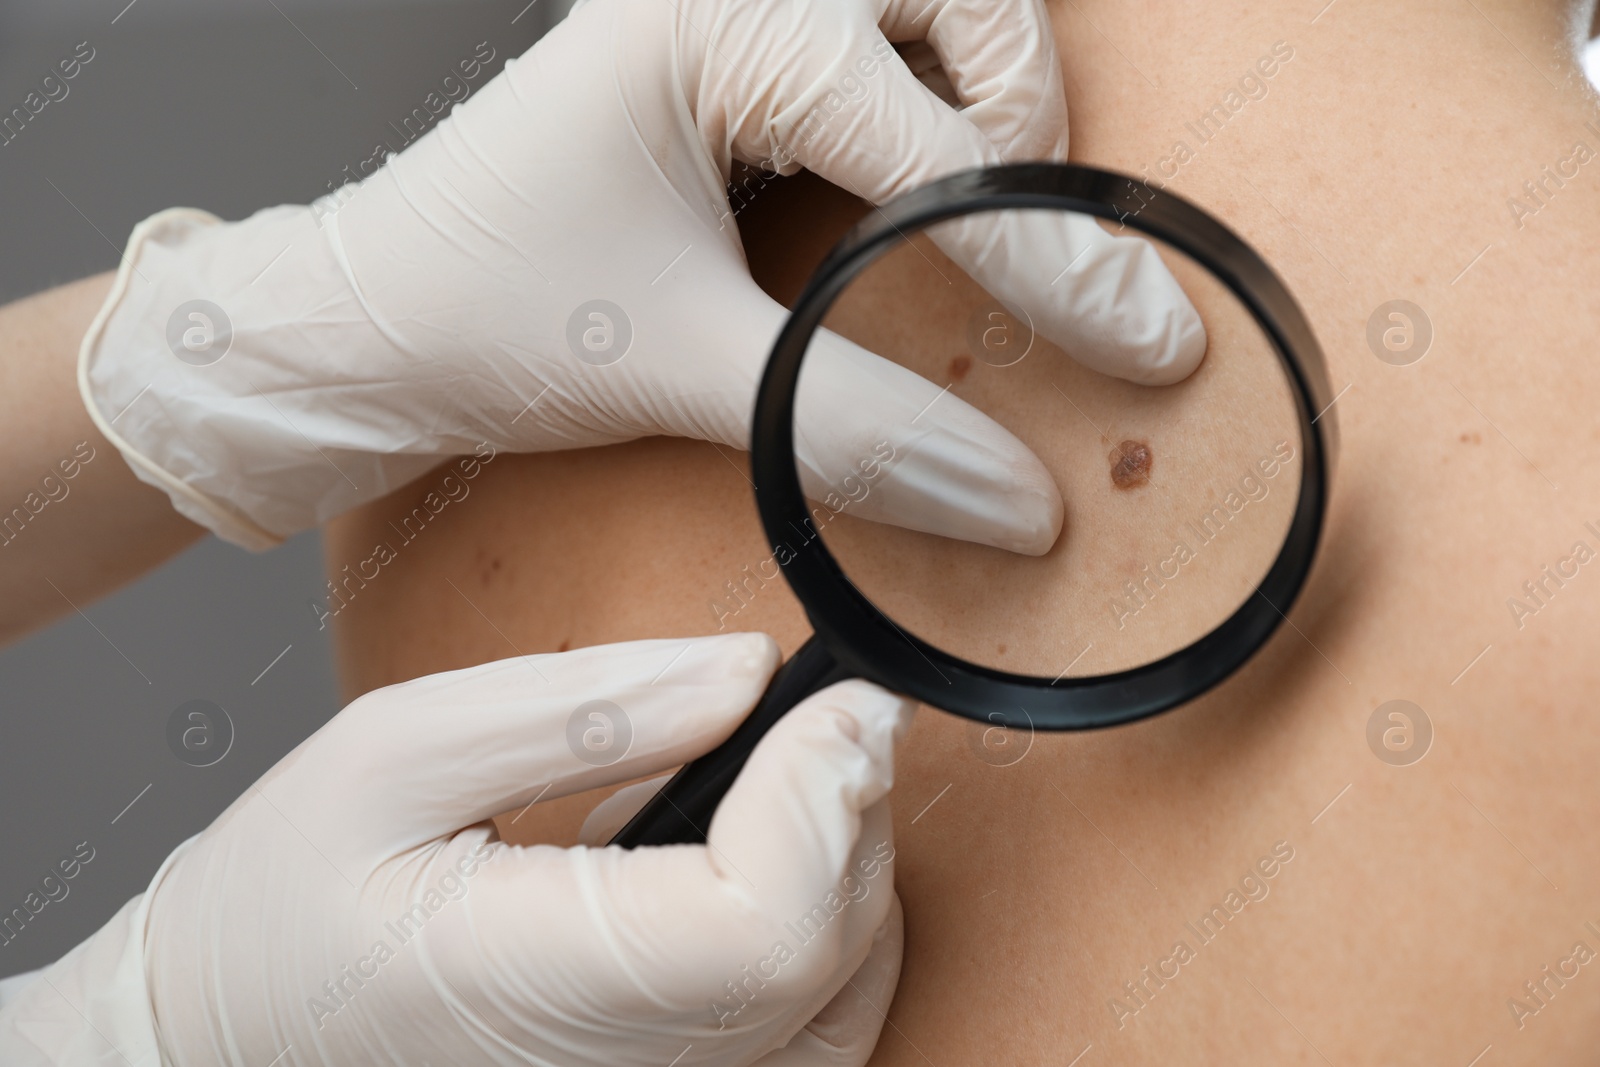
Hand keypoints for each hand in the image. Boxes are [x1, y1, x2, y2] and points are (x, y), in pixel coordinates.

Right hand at [0, 633, 914, 1065]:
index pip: (767, 924)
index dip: (828, 797)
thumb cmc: (284, 904)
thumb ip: (586, 708)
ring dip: (850, 861)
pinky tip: (772, 861)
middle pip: (828, 947)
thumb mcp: (396, 753)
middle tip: (822, 706)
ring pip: (845, 990)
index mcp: (535, 984)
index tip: (840, 697)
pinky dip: (836, 931)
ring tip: (781, 777)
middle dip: (850, 802)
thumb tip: (747, 669)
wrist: (232, 1035)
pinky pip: (816, 1030)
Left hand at [80, 0, 1202, 553]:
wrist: (366, 326)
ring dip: (990, 90)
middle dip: (1028, 106)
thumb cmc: (480, 315)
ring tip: (1004, 199)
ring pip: (924, 4)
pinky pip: (868, 55)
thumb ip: (856, 428)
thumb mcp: (680, 368)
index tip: (1142, 340)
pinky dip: (929, 109)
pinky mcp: (715, 65)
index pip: (939, 146)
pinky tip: (935, 192)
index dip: (1052, 257)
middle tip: (1039, 225)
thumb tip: (1018, 496)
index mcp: (711, 27)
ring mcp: (719, 18)